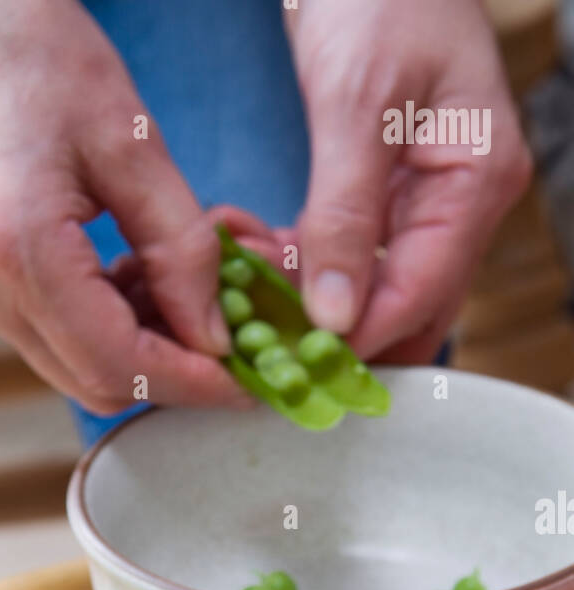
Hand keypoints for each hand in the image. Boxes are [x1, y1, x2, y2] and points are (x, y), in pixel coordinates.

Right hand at [0, 0, 249, 413]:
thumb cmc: (27, 45)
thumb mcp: (130, 141)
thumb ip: (180, 248)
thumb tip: (213, 333)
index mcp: (17, 251)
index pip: (117, 364)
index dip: (191, 381)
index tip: (246, 377)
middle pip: (91, 382)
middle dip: (168, 372)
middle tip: (225, 334)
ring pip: (68, 363)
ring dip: (135, 345)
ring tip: (180, 286)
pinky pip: (43, 329)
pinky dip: (98, 322)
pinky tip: (130, 271)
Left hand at [285, 0, 531, 361]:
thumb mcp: (357, 105)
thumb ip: (345, 215)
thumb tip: (336, 316)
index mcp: (476, 183)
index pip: (420, 294)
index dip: (356, 338)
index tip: (291, 358)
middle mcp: (461, 204)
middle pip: (404, 311)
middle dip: (332, 334)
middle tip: (259, 338)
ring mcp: (429, 203)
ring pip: (370, 291)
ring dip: (304, 298)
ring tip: (240, 281)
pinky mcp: (391, 197)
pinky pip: (349, 257)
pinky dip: (299, 263)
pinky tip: (251, 251)